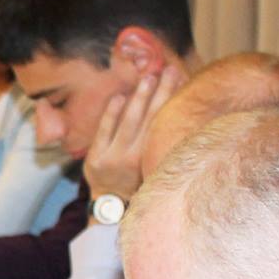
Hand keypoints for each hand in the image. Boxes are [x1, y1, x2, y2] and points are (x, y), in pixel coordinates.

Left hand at [82, 66, 182, 201]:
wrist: (111, 208)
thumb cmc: (139, 183)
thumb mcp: (155, 168)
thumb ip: (164, 146)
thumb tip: (183, 117)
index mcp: (153, 161)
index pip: (165, 126)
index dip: (173, 103)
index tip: (183, 81)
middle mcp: (135, 159)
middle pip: (151, 120)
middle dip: (161, 93)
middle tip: (169, 70)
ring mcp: (113, 158)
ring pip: (129, 123)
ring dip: (139, 98)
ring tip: (149, 77)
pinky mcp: (95, 158)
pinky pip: (104, 131)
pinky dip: (112, 113)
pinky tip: (120, 96)